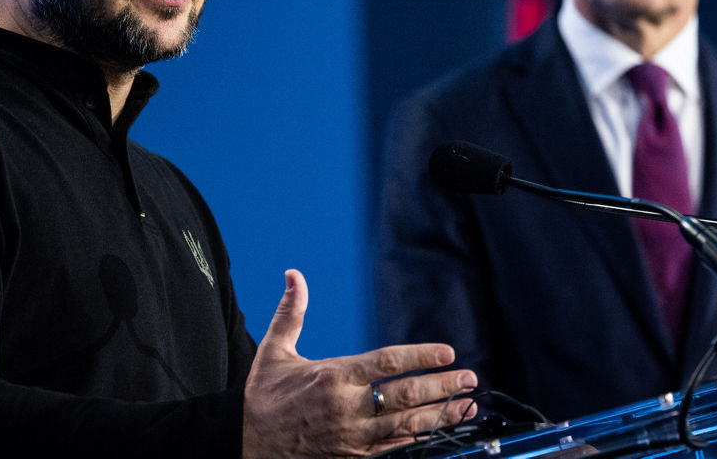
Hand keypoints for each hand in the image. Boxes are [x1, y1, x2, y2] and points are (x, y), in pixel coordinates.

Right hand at [242, 269, 477, 457]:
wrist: (247, 443)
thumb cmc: (262, 397)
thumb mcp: (273, 351)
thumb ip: (291, 313)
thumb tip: (294, 276)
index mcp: (332, 376)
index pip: (386, 364)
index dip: (419, 358)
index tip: (446, 352)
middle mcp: (346, 407)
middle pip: (404, 396)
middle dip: (442, 387)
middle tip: (469, 379)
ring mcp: (353, 436)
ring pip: (405, 426)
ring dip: (440, 416)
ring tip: (466, 406)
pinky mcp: (353, 456)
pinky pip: (393, 448)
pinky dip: (419, 439)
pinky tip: (439, 431)